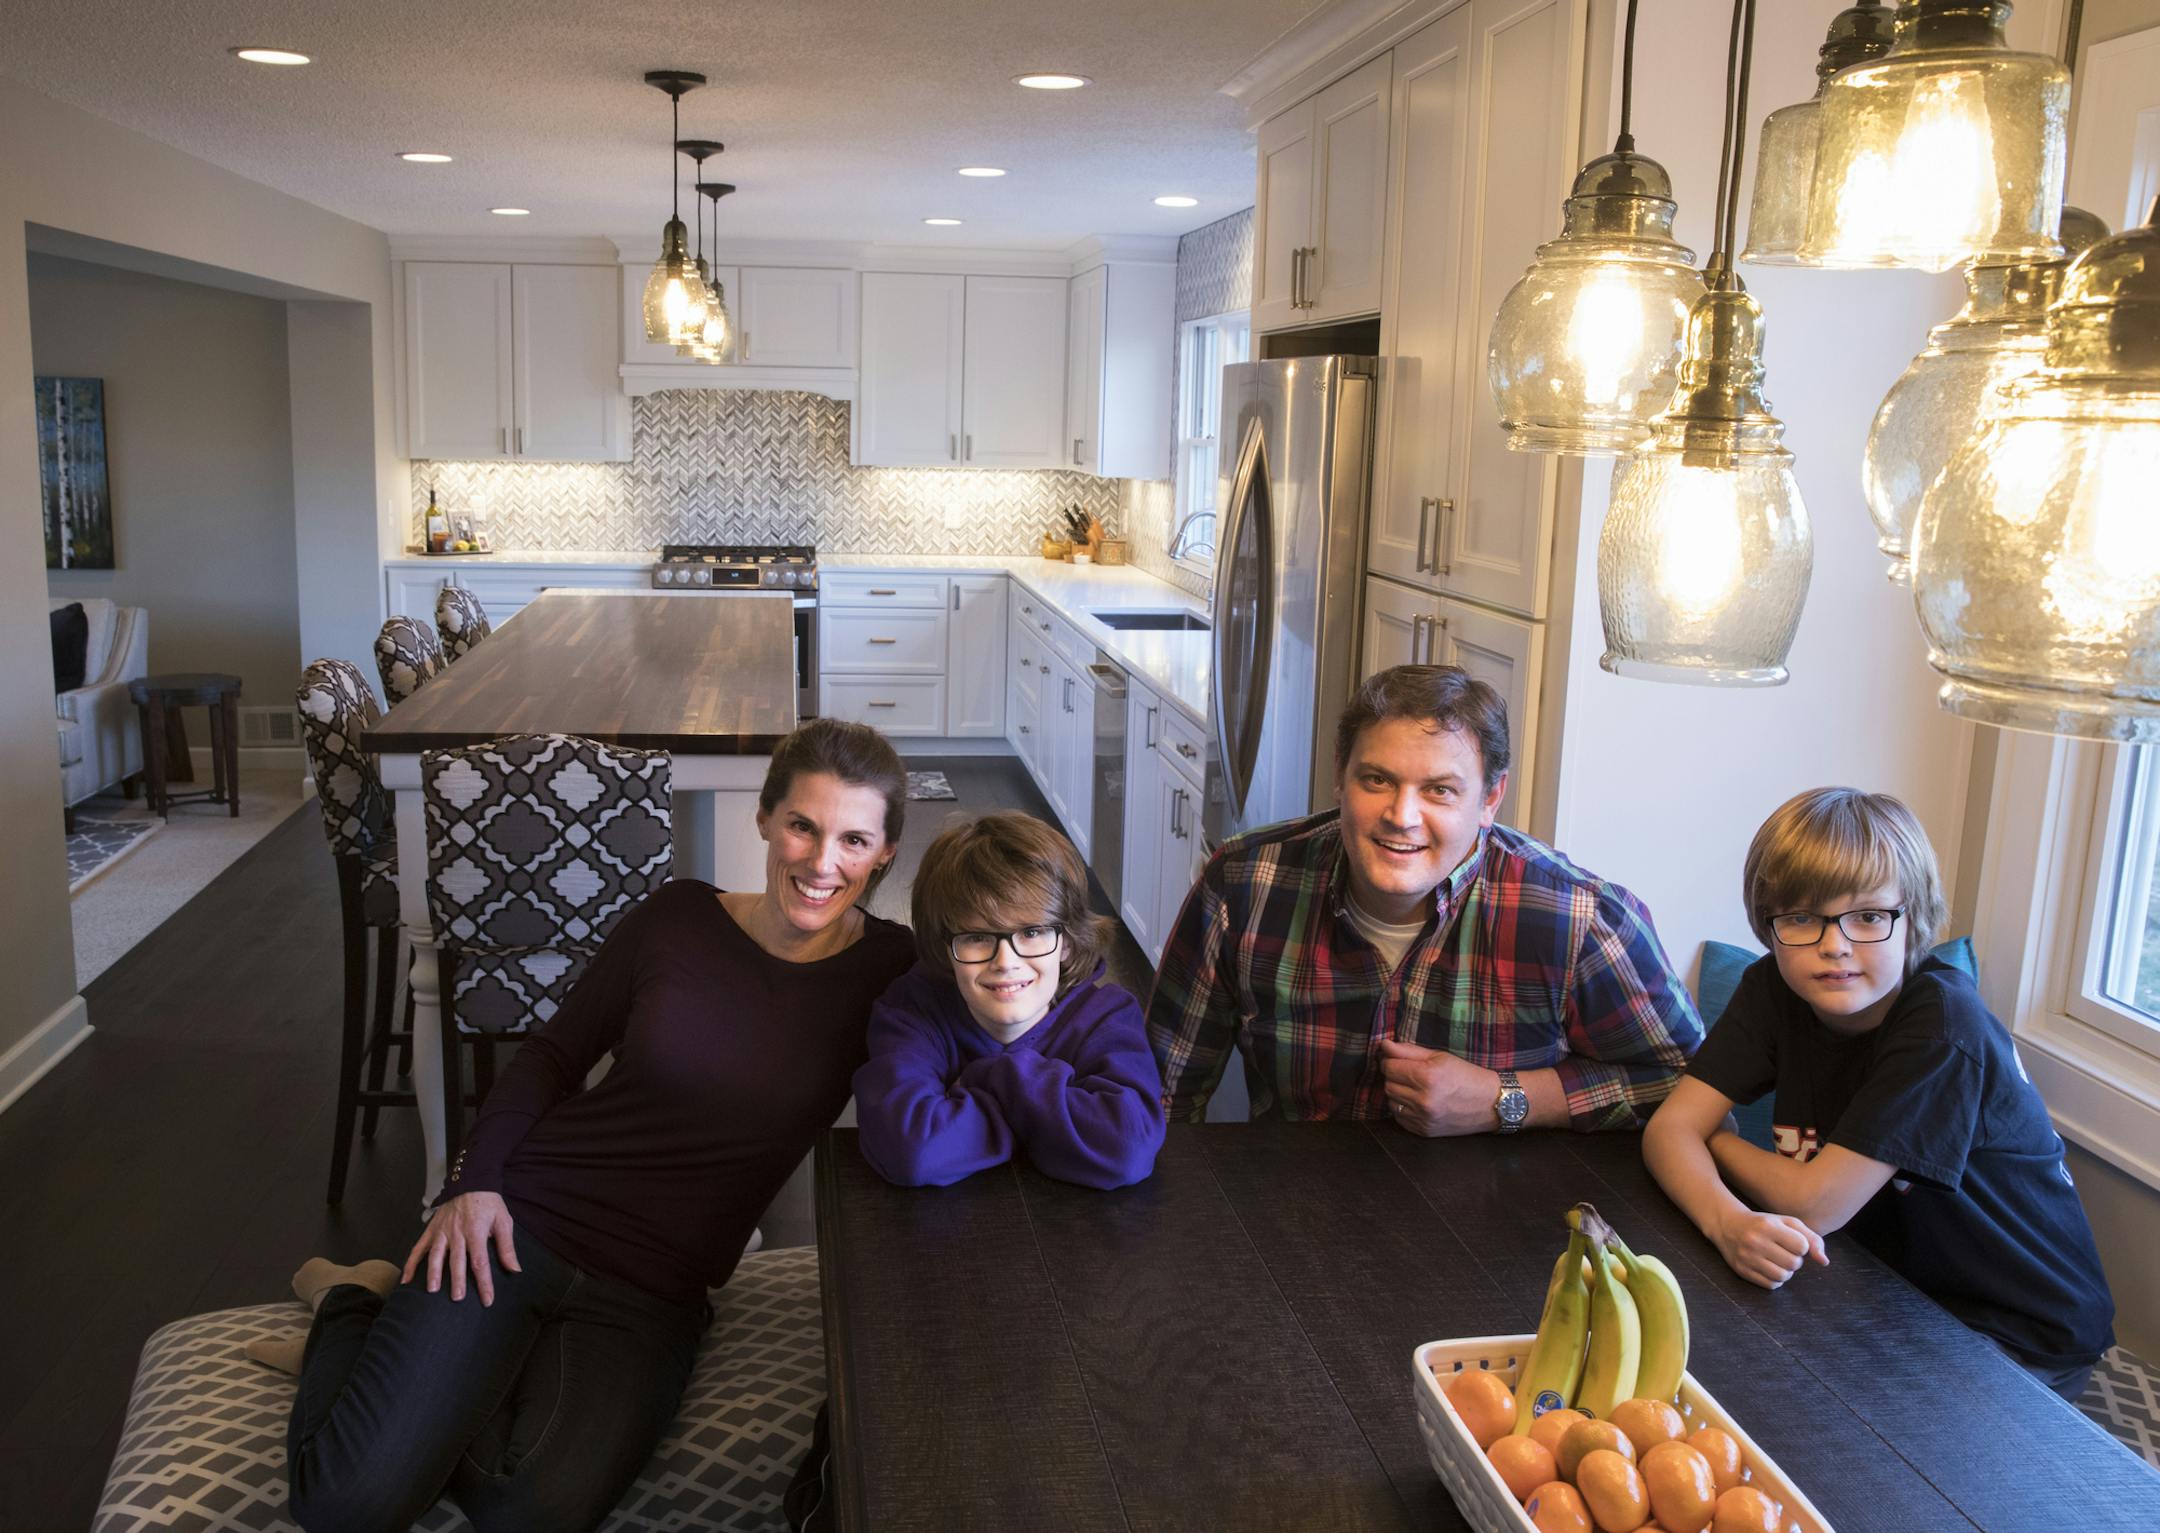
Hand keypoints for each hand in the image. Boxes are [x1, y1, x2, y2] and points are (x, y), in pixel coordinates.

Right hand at [402, 1191, 520, 1305]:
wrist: (470, 1181)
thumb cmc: (489, 1204)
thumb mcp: (504, 1221)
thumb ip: (507, 1248)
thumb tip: (515, 1269)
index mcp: (476, 1232)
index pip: (480, 1262)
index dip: (484, 1283)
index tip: (487, 1300)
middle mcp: (457, 1233)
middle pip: (457, 1261)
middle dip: (457, 1280)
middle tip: (457, 1298)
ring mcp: (442, 1231)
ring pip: (435, 1255)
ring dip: (433, 1273)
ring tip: (432, 1290)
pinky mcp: (431, 1230)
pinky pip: (418, 1248)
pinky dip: (411, 1263)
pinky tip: (406, 1279)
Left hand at [1377, 1041, 1499, 1136]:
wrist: (1490, 1104)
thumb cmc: (1466, 1076)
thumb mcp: (1439, 1056)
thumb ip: (1408, 1051)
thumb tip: (1384, 1045)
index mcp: (1428, 1076)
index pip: (1389, 1067)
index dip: (1390, 1061)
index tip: (1398, 1060)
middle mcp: (1423, 1099)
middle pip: (1388, 1085)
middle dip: (1395, 1077)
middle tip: (1411, 1074)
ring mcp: (1423, 1118)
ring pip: (1391, 1102)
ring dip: (1398, 1093)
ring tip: (1416, 1089)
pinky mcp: (1424, 1131)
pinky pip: (1399, 1118)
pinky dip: (1404, 1109)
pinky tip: (1418, 1102)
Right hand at [1714, 1206, 1827, 1289]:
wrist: (1728, 1225)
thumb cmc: (1764, 1223)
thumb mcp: (1787, 1223)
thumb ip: (1811, 1238)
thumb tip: (1824, 1262)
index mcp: (1768, 1226)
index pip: (1802, 1246)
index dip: (1801, 1246)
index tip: (1791, 1241)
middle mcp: (1755, 1242)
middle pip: (1794, 1264)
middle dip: (1794, 1260)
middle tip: (1784, 1252)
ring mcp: (1747, 1258)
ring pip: (1783, 1277)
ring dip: (1786, 1271)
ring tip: (1778, 1261)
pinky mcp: (1742, 1271)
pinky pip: (1771, 1285)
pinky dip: (1775, 1279)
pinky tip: (1768, 1267)